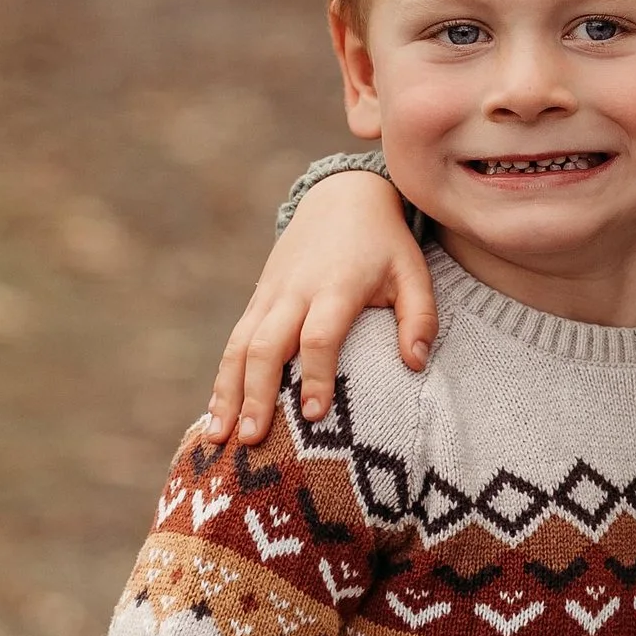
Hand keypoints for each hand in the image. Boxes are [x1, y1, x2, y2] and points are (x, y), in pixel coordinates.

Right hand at [208, 171, 438, 443]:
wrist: (342, 196)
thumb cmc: (385, 244)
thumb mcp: (413, 271)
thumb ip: (419, 316)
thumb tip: (415, 364)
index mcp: (336, 285)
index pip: (320, 335)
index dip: (315, 374)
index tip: (314, 414)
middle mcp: (295, 291)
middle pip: (267, 345)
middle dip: (256, 393)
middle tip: (252, 439)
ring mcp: (270, 295)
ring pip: (239, 346)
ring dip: (226, 393)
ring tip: (220, 438)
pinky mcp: (258, 299)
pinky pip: (234, 341)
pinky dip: (222, 378)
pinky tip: (216, 415)